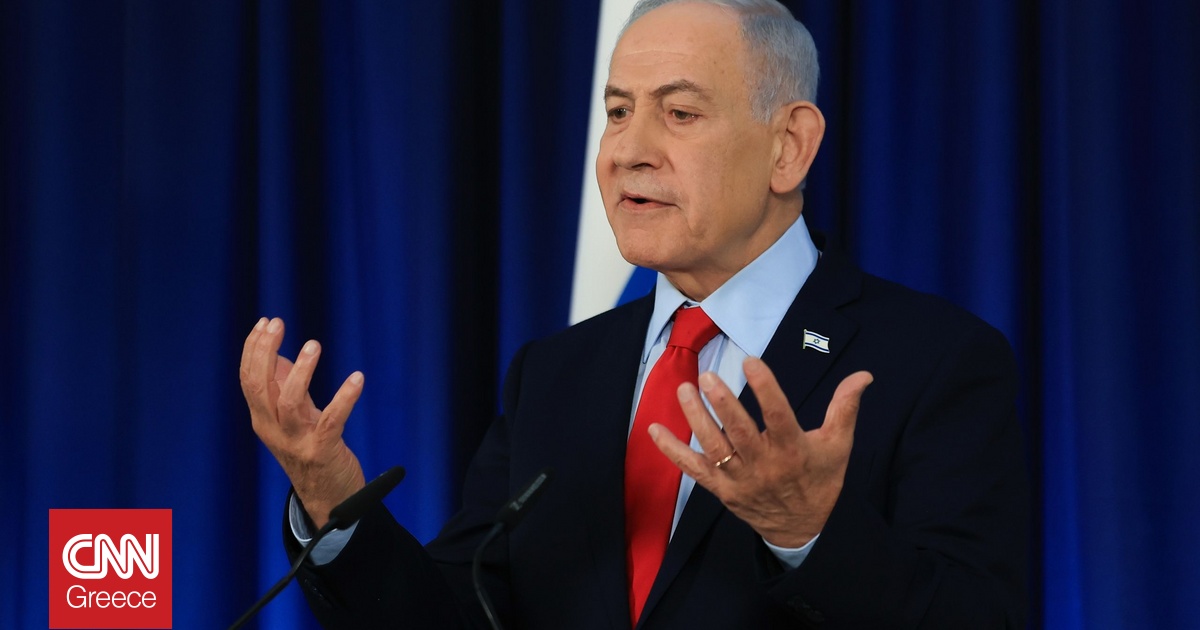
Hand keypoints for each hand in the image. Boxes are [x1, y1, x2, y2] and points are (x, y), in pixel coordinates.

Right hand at [239, 317, 365, 527]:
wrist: (329, 499)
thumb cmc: (311, 451)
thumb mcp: (293, 418)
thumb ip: (283, 387)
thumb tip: (275, 352)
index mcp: (262, 420)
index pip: (248, 380)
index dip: (252, 349)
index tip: (266, 321)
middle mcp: (273, 430)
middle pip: (259, 387)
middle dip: (263, 352)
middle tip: (278, 323)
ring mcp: (297, 442)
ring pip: (288, 402)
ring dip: (300, 371)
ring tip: (313, 345)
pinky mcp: (323, 450)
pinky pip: (332, 420)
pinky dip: (345, 397)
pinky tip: (357, 378)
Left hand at [649, 357, 872, 547]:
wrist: (805, 530)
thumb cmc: (821, 481)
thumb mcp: (838, 446)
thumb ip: (845, 408)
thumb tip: (863, 375)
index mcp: (793, 451)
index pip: (778, 417)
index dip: (766, 389)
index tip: (751, 361)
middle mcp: (764, 466)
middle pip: (740, 434)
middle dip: (723, 405)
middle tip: (708, 376)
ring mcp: (739, 480)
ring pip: (714, 448)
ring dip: (696, 419)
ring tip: (684, 389)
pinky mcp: (721, 490)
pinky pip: (693, 470)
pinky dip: (672, 451)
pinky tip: (654, 429)